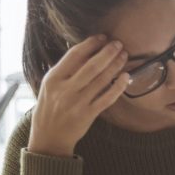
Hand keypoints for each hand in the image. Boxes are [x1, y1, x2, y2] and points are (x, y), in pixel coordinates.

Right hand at [27, 34, 131, 156]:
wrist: (48, 137)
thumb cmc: (49, 107)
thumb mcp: (49, 85)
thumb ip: (65, 70)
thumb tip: (86, 50)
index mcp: (53, 78)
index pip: (74, 55)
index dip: (90, 44)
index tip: (102, 37)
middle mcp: (65, 89)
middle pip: (91, 66)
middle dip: (107, 52)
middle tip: (118, 43)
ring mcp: (77, 103)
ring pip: (101, 80)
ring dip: (115, 66)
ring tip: (124, 55)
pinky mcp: (88, 115)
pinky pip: (107, 98)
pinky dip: (118, 87)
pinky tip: (126, 77)